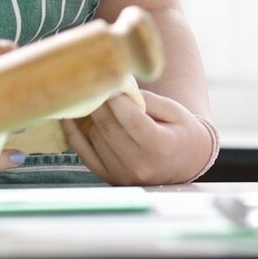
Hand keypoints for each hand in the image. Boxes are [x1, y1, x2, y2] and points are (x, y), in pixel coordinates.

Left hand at [62, 90, 214, 185]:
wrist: (187, 163)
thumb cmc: (182, 131)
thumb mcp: (174, 110)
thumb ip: (146, 99)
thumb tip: (116, 88)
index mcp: (160, 145)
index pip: (130, 117)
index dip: (116, 97)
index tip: (109, 80)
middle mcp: (139, 164)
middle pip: (109, 127)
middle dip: (99, 103)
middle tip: (95, 84)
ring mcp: (123, 174)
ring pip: (96, 138)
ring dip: (92, 117)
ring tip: (93, 99)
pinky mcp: (111, 178)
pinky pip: (85, 154)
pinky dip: (75, 135)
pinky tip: (69, 118)